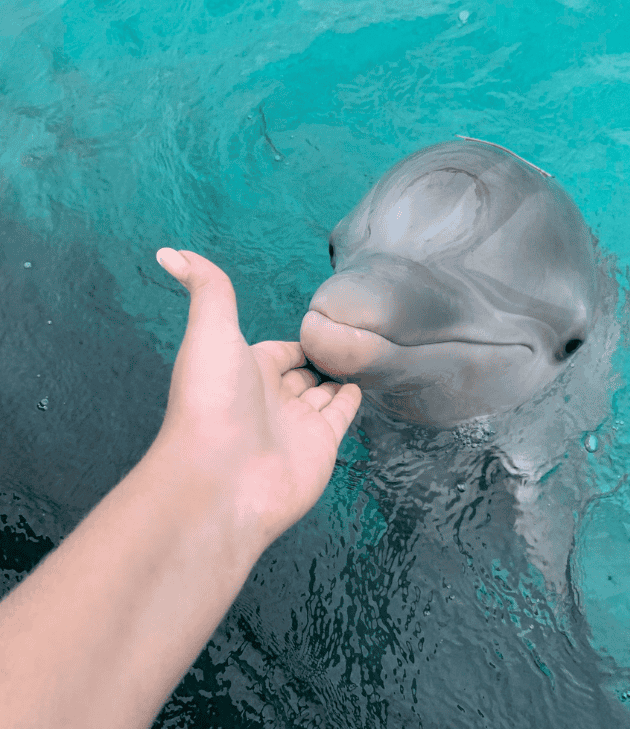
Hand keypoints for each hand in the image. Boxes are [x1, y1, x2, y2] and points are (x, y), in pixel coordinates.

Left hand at [153, 249, 361, 554]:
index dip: (297, 339)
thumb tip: (168, 251)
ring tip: (362, 358)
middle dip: (320, 359)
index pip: (278, 350)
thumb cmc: (211, 401)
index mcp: (246, 369)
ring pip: (323, 394)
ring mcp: (297, 423)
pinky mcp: (322, 445)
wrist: (219, 478)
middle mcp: (271, 397)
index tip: (321, 325)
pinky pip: (340, 415)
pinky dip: (350, 400)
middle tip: (349, 343)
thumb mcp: (210, 330)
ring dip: (338, 377)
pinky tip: (360, 385)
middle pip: (302, 373)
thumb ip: (207, 288)